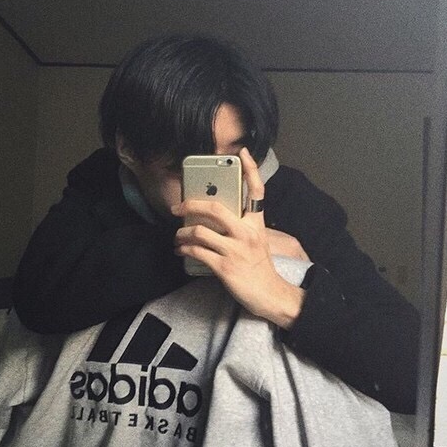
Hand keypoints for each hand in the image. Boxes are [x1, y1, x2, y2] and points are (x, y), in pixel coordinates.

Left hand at [171, 147, 304, 327]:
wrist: (268, 293)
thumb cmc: (259, 266)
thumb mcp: (257, 240)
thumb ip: (241, 226)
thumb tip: (214, 218)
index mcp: (256, 224)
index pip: (257, 191)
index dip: (251, 170)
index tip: (242, 153)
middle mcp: (247, 233)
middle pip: (216, 208)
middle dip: (191, 204)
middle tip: (177, 207)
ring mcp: (235, 250)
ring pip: (200, 231)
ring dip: (182, 233)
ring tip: (177, 236)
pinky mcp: (224, 267)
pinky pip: (197, 251)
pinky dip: (184, 249)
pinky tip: (180, 250)